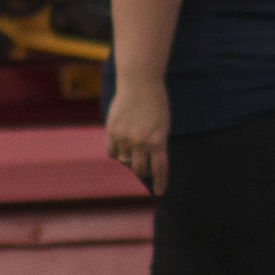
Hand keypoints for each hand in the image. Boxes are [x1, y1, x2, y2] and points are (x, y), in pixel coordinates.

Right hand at [105, 71, 170, 196]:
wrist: (140, 83)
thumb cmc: (156, 104)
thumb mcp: (163, 126)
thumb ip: (157, 145)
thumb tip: (150, 165)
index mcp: (158, 141)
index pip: (160, 170)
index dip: (161, 183)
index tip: (160, 192)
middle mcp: (141, 142)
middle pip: (141, 170)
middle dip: (144, 171)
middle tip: (145, 167)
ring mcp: (125, 137)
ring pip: (125, 162)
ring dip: (130, 160)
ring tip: (133, 150)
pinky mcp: (112, 131)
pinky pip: (112, 153)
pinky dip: (116, 153)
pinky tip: (120, 146)